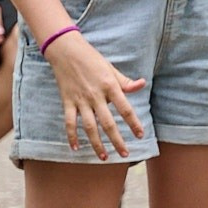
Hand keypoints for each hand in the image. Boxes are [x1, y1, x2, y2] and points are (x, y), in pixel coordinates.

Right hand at [45, 29, 146, 159]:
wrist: (66, 50)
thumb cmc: (91, 59)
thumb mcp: (111, 68)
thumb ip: (125, 81)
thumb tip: (141, 84)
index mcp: (110, 86)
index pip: (125, 109)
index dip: (133, 123)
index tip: (140, 135)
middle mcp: (96, 95)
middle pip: (108, 123)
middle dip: (117, 140)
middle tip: (125, 154)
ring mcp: (80, 100)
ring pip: (89, 127)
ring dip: (97, 143)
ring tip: (104, 157)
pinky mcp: (67, 101)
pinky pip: (69, 122)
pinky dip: (71, 136)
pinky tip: (75, 148)